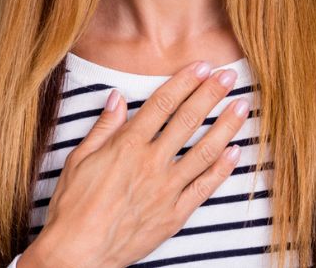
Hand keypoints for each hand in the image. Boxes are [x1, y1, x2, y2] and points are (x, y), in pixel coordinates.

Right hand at [21, 61, 250, 267]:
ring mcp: (166, 190)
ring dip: (226, 126)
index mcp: (127, 146)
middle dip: (211, 94)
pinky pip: (204, 187)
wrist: (79, 252)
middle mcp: (151, 163)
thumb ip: (103, 128)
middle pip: (188, 120)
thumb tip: (118, 97)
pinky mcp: (174, 214)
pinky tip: (236, 152)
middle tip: (229, 76)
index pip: (163, 104)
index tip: (202, 66)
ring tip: (242, 107)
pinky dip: (222, 168)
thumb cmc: (73, 206)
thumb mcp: (79, 159)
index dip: (185, 82)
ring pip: (204, 151)